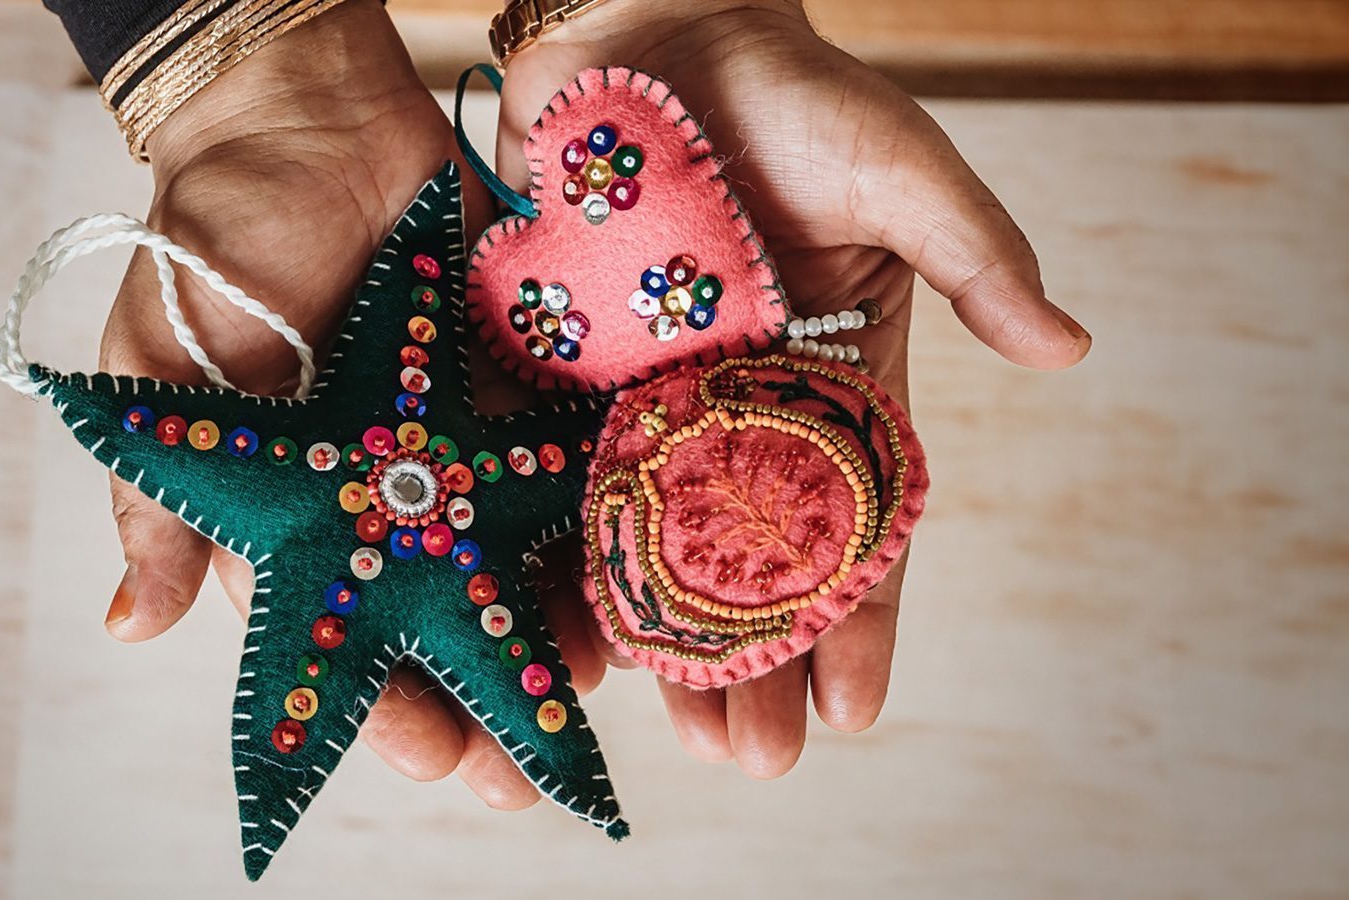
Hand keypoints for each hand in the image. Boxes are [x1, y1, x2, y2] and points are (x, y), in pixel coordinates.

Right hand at [96, 0, 554, 809]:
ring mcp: (466, 443)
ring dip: (552, 633)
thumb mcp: (164, 370)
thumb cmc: (216, 242)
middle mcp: (394, 492)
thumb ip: (159, 495)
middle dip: (480, 701)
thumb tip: (128, 627)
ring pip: (517, 560)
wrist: (307, 120)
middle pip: (445, 620)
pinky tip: (634, 577)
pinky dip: (599, 522)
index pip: (348, 632)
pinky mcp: (523, 383)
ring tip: (591, 696)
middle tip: (520, 775)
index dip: (384, 703)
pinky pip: (568, 465)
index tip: (427, 756)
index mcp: (309, 509)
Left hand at [496, 0, 1091, 775]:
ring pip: (656, 541)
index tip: (856, 709)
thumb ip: (973, 252)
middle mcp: (740, 407)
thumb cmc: (792, 92)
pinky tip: (569, 632)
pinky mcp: (562, 371)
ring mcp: (647, 398)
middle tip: (749, 761)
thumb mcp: (899, 168)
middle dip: (753, 659)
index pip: (855, 519)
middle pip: (750, 558)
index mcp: (833, 377)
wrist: (652, 27)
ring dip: (662, 637)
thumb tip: (1067, 346)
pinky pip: (562, 478)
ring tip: (666, 733)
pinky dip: (566, 553)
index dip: (861, 616)